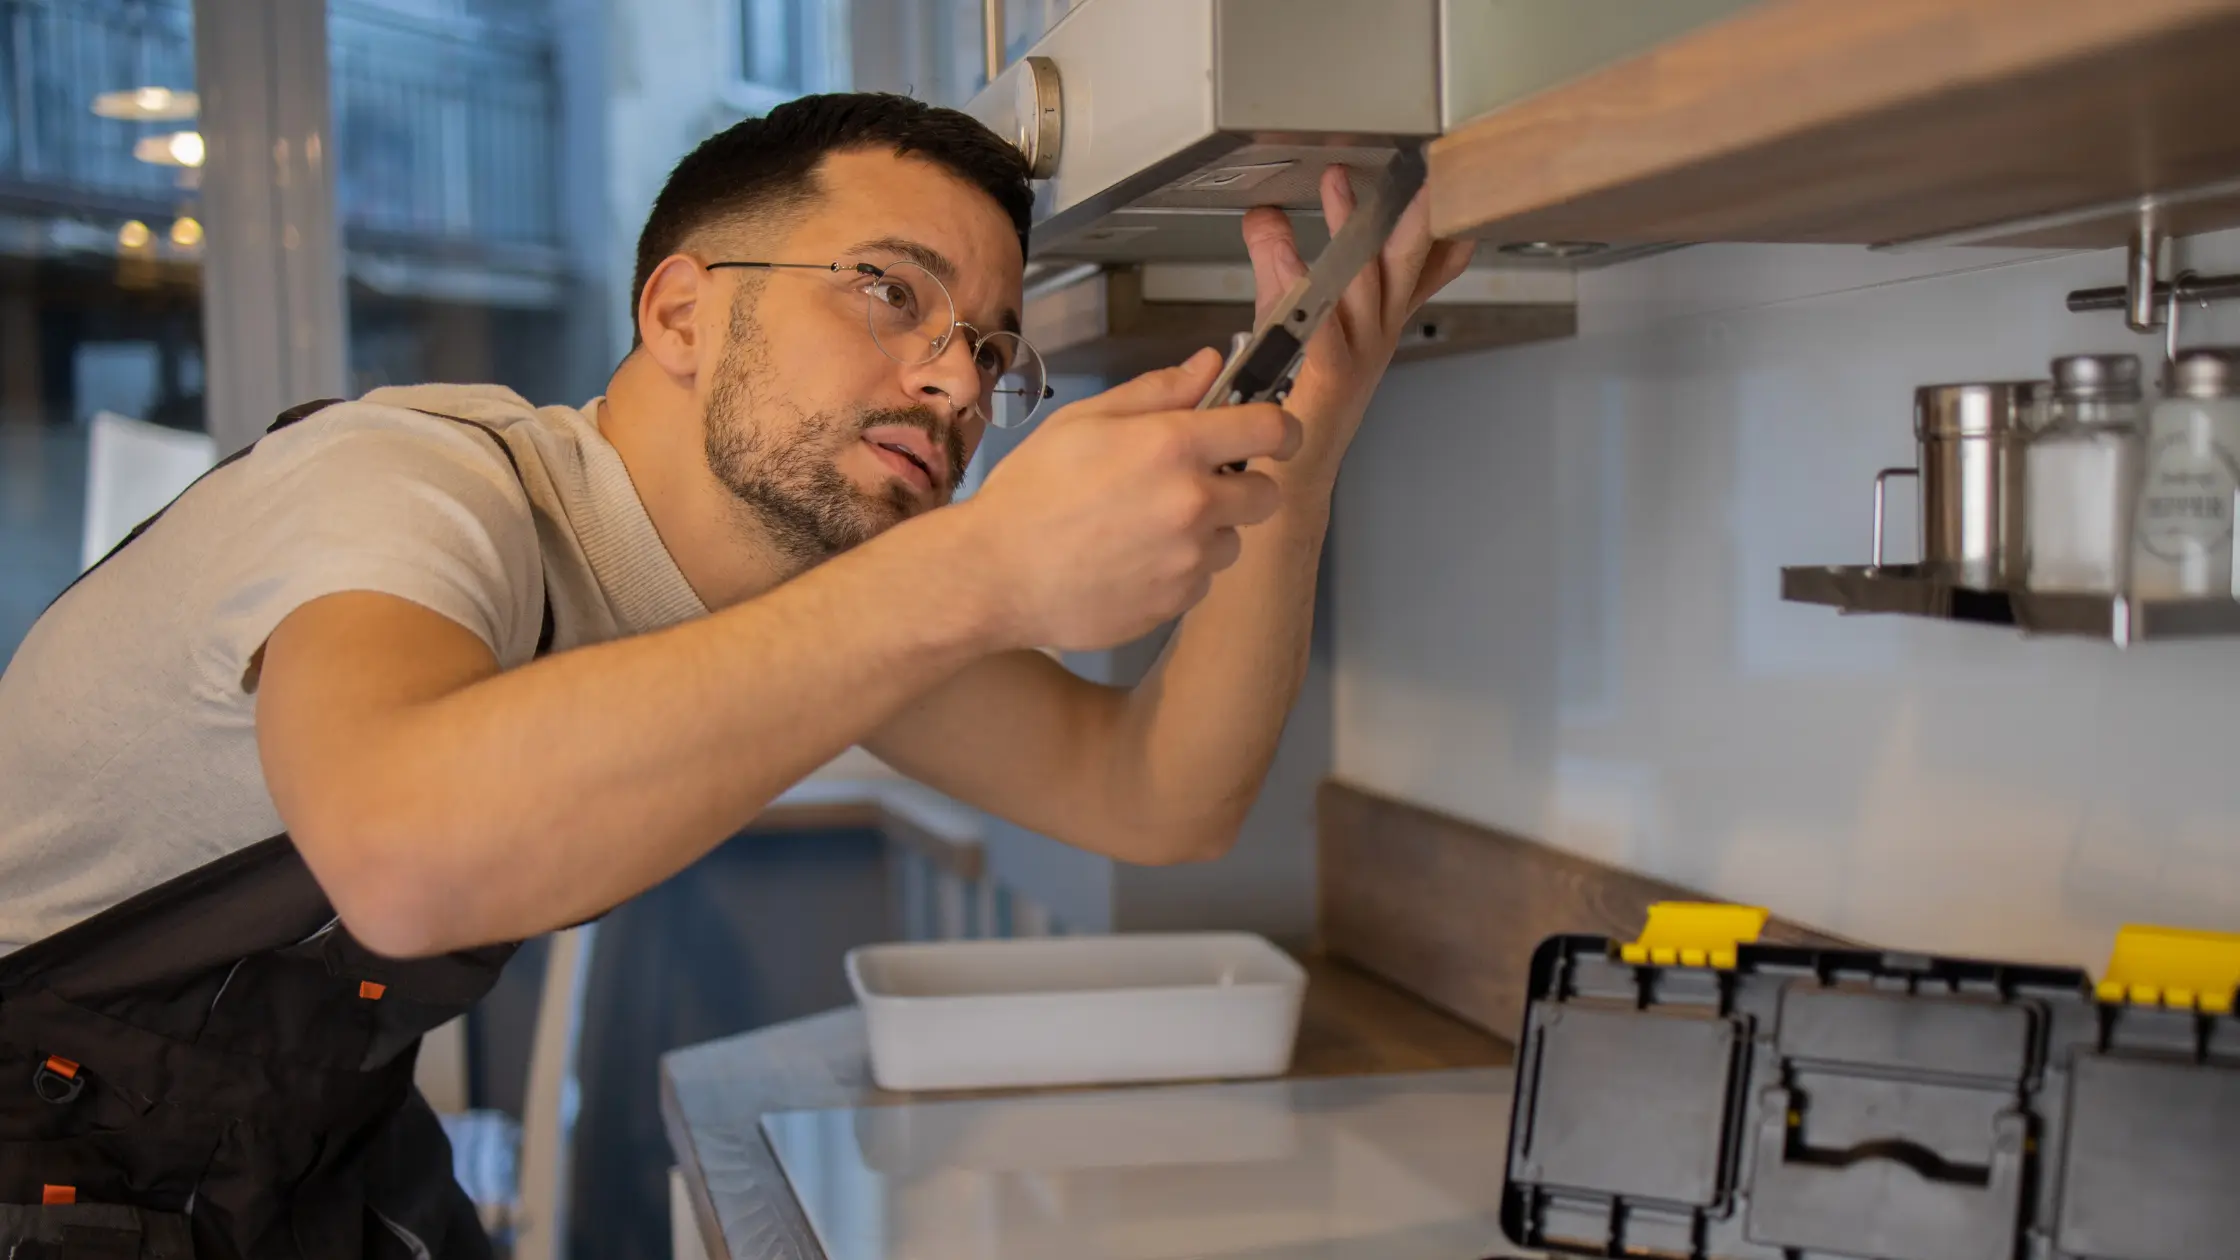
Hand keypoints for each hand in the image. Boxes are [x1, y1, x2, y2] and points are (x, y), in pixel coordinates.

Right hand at [959, 349, 1300, 651]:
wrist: (994, 575)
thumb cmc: (1031, 490)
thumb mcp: (1085, 420)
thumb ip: (1158, 390)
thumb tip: (1210, 364)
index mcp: (1174, 447)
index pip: (1271, 429)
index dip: (1281, 428)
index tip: (1274, 434)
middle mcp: (1193, 504)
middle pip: (1267, 494)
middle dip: (1243, 485)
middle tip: (1198, 484)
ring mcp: (1188, 560)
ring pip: (1232, 540)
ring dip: (1208, 531)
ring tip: (1147, 527)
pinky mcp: (1177, 603)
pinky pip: (1201, 579)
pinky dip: (1180, 569)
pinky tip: (1131, 560)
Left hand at [1240, 165, 1475, 471]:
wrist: (1293, 474)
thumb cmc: (1297, 400)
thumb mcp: (1295, 318)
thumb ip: (1283, 264)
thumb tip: (1265, 214)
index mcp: (1380, 318)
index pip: (1421, 264)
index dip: (1440, 220)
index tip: (1449, 178)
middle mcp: (1378, 334)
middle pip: (1404, 264)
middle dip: (1411, 212)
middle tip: (1414, 168)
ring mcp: (1360, 357)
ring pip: (1366, 288)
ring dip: (1352, 234)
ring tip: (1337, 188)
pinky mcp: (1330, 383)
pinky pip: (1323, 333)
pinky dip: (1306, 294)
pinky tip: (1291, 261)